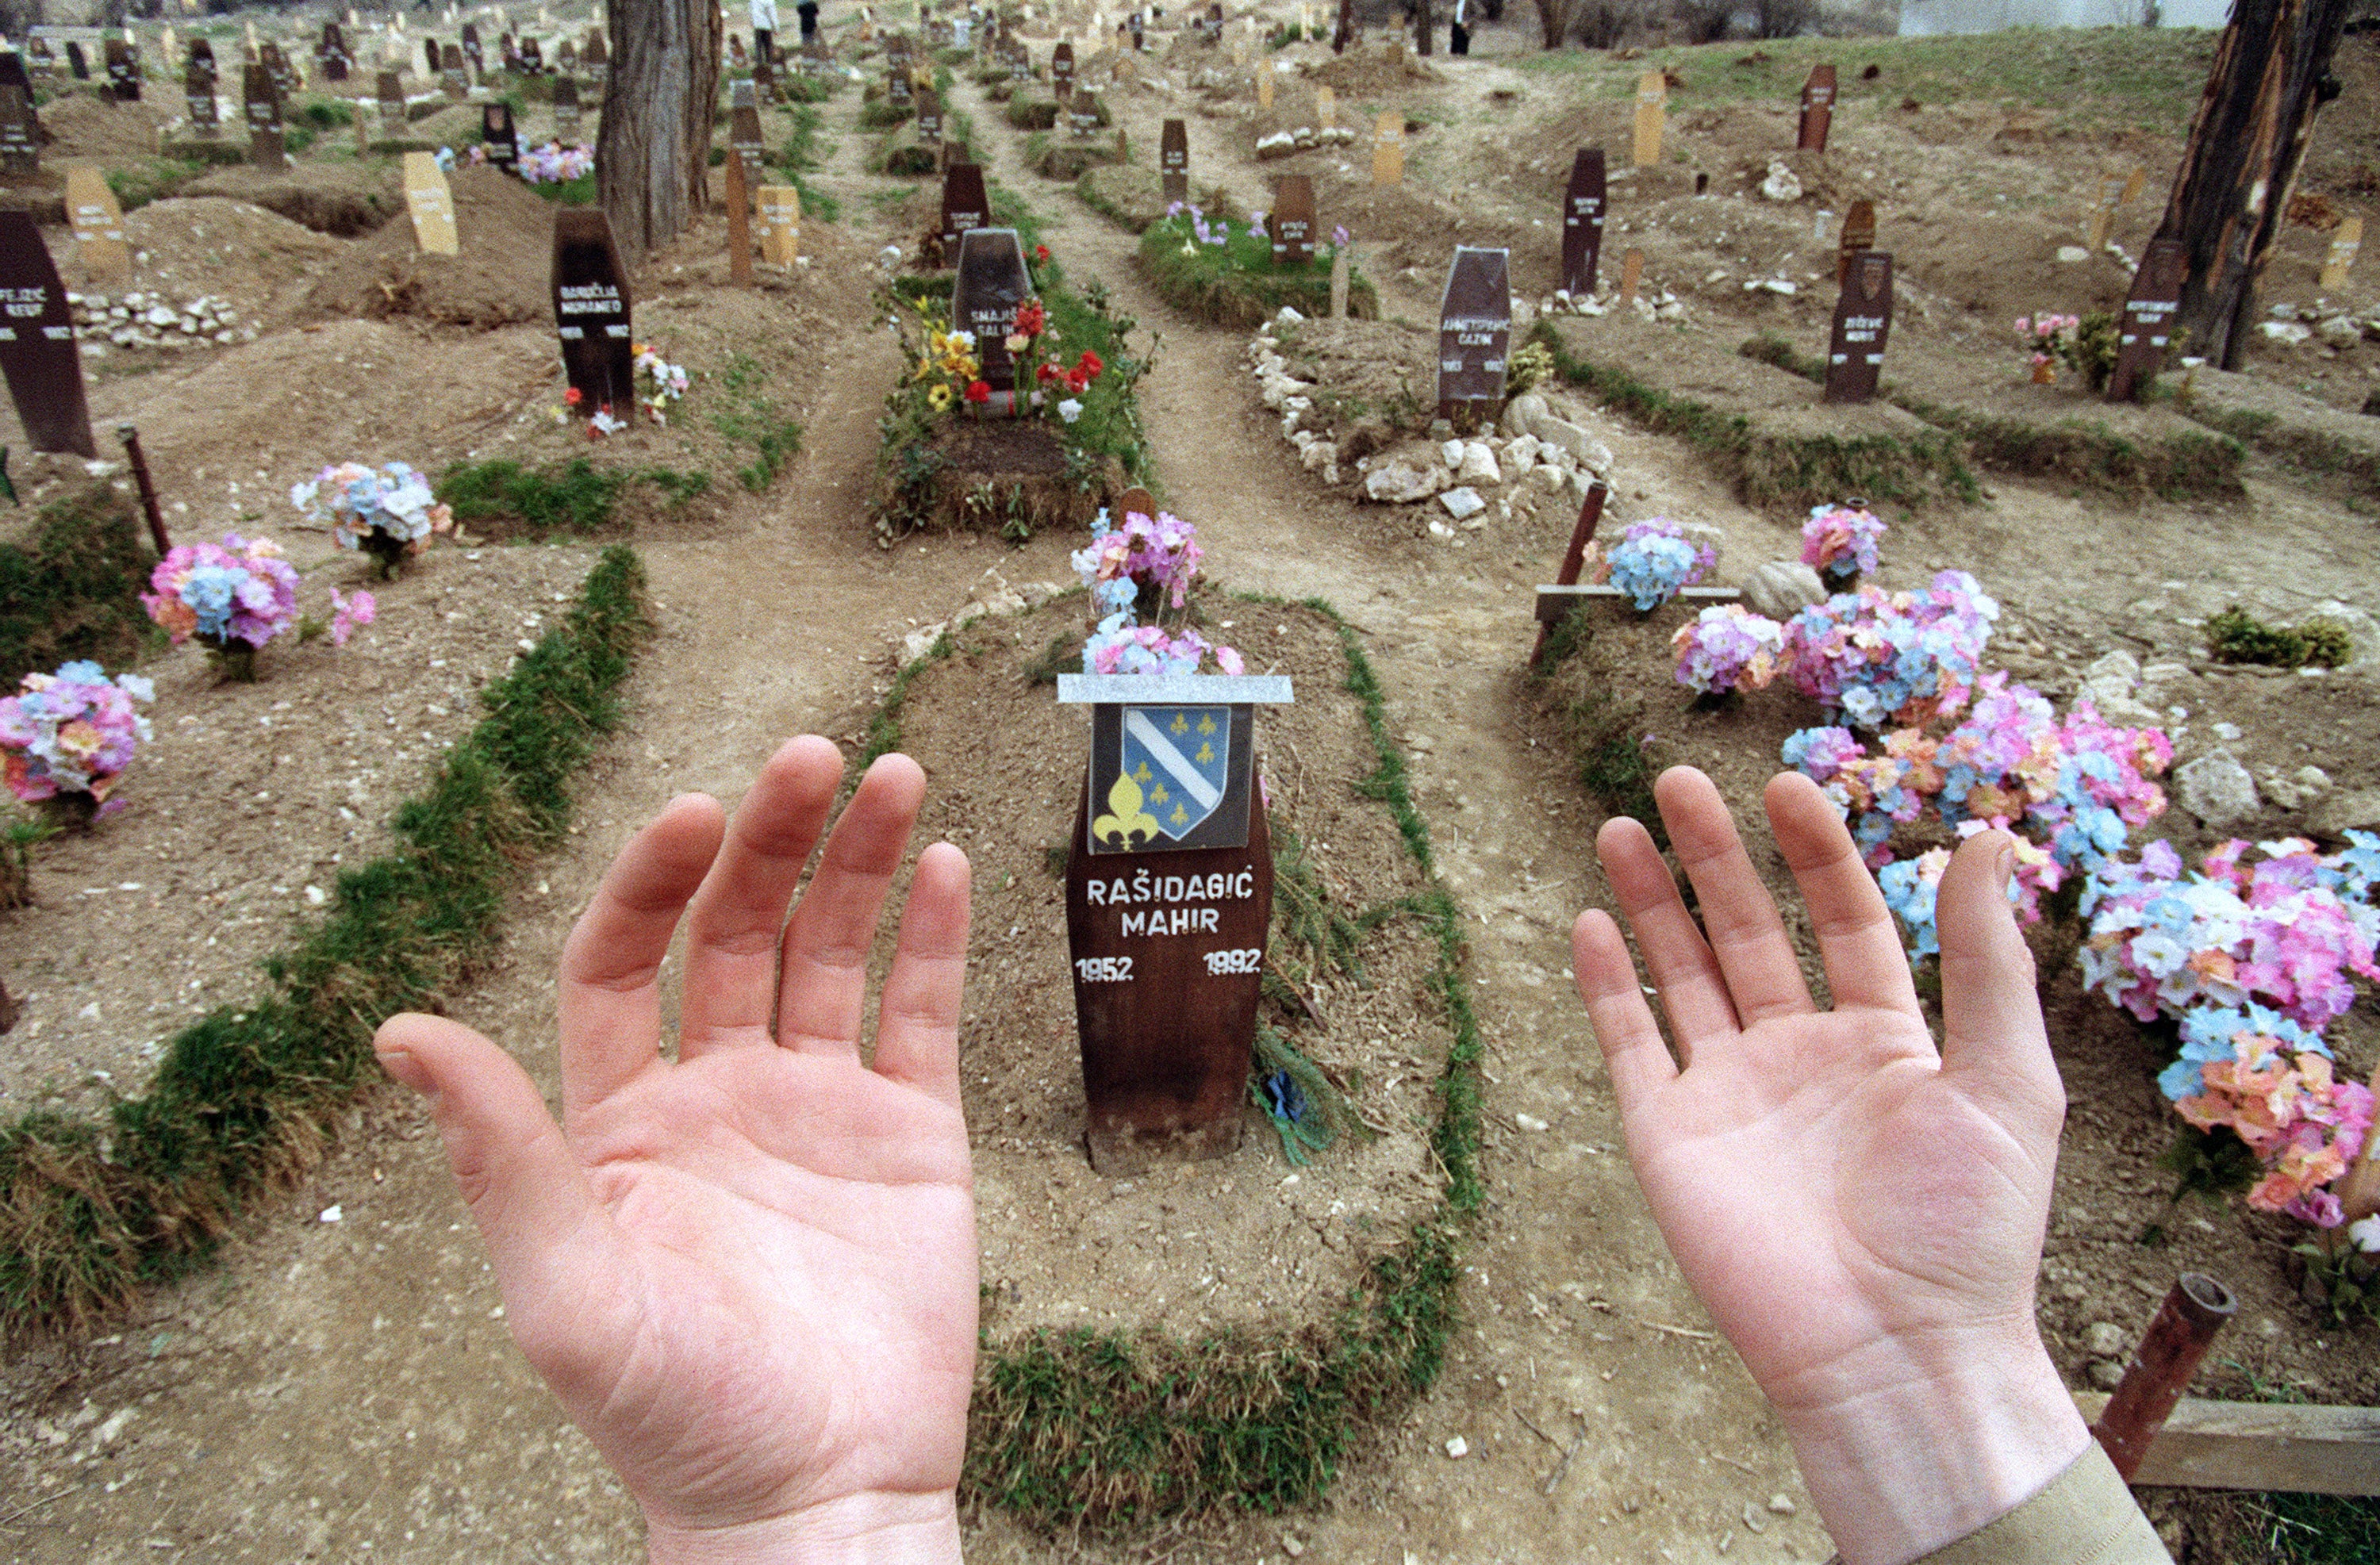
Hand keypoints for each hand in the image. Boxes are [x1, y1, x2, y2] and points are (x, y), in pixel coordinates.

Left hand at [376, 738, 974, 1563]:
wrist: (820, 1496)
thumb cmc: (678, 1417)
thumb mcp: (568, 1291)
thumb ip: (500, 1157)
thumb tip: (398, 1028)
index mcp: (623, 1121)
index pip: (626, 959)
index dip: (655, 879)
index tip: (697, 814)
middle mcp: (718, 1094)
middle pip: (737, 930)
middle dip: (771, 837)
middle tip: (811, 753)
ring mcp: (819, 1109)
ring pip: (834, 952)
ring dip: (859, 860)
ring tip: (894, 772)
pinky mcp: (909, 1139)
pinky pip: (921, 1017)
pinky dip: (935, 940)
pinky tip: (943, 866)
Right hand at [1571, 768, 2086, 1564]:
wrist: (1894, 1350)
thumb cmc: (1968, 1229)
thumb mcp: (2007, 1081)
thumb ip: (1989, 961)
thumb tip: (1989, 839)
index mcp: (1886, 1044)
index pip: (1843, 922)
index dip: (1814, 853)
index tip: (1785, 788)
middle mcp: (1801, 1059)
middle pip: (1749, 934)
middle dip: (1713, 857)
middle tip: (1673, 779)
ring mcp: (1730, 1097)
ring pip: (1681, 976)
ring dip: (1651, 901)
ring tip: (1618, 825)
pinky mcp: (1670, 1138)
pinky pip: (1630, 1045)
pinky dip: (1607, 985)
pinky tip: (1590, 921)